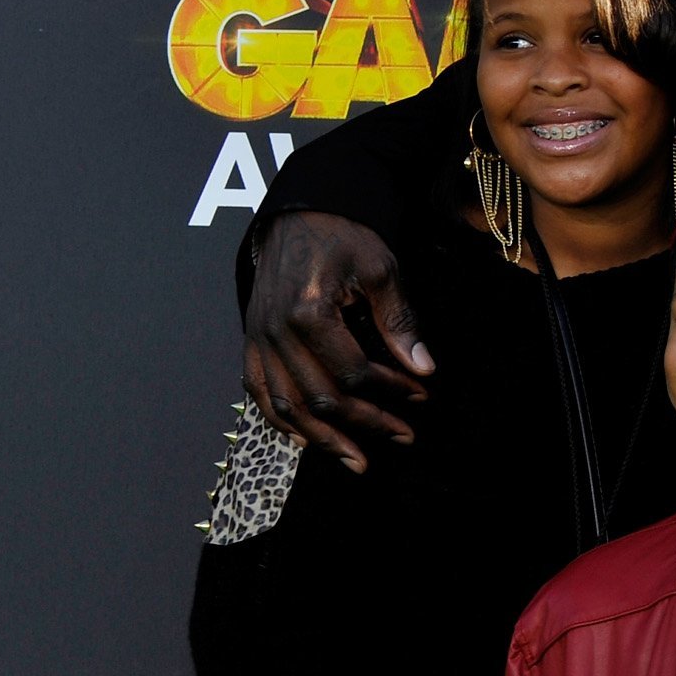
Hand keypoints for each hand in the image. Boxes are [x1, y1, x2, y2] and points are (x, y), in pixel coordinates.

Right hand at [242, 211, 433, 472]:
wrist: (300, 216)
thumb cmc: (343, 238)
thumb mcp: (381, 271)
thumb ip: (399, 322)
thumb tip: (424, 368)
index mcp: (307, 312)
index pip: (352, 371)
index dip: (390, 390)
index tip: (421, 396)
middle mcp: (275, 332)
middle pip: (319, 397)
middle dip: (365, 423)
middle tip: (403, 436)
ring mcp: (258, 339)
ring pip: (286, 405)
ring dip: (324, 438)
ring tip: (358, 460)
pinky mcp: (251, 341)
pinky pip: (259, 392)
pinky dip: (281, 421)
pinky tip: (307, 440)